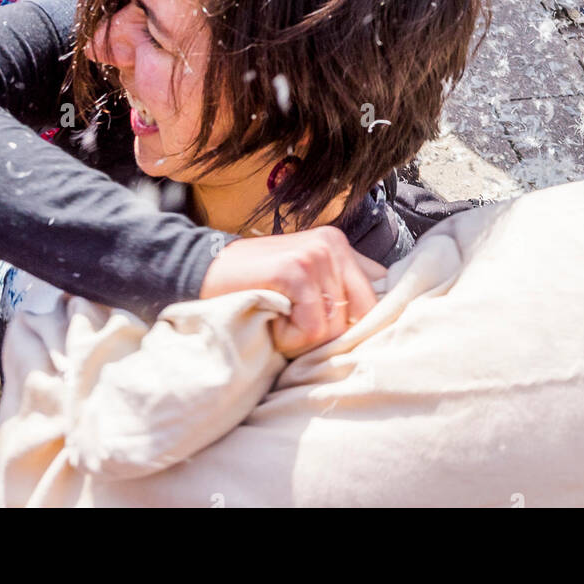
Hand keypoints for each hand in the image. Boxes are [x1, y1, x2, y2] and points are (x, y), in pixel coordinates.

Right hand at [200, 228, 382, 356]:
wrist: (205, 272)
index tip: (337, 334)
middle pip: (359, 317)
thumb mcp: (304, 280)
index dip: (361, 323)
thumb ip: (338, 289)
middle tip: (294, 324)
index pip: (378, 293)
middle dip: (326, 335)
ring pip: (333, 328)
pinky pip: (312, 328)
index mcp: (339, 245)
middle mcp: (332, 245)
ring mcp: (314, 255)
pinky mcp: (294, 271)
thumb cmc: (257, 284)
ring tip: (278, 318)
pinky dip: (289, 337)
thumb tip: (376, 321)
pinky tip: (271, 321)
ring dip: (303, 338)